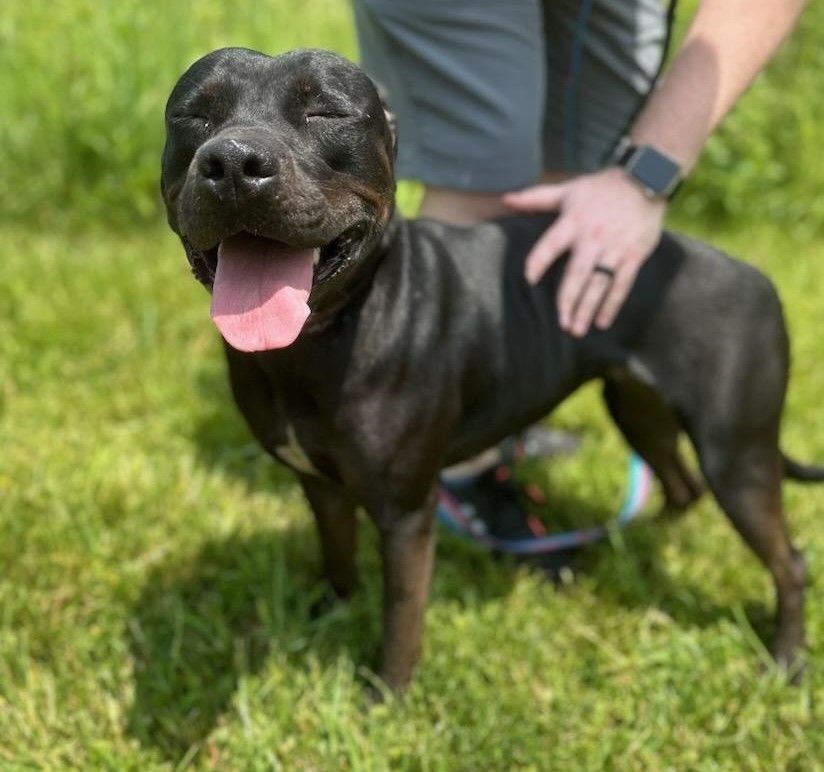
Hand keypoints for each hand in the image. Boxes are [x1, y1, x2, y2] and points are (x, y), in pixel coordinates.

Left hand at [503, 167, 665, 336]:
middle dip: (568, 299)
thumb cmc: (600, 188)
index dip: (540, 259)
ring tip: (577, 330)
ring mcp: (615, 248)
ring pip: (599, 283)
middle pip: (577, 273)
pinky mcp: (634, 255)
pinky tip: (602, 322)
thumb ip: (536, 198)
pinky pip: (622, 284)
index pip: (552, 243)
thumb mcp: (568, 189)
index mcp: (574, 221)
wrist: (645, 180)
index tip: (529, 278)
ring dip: (588, 308)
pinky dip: (612, 304)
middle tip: (560, 324)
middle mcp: (593, 236)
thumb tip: (506, 200)